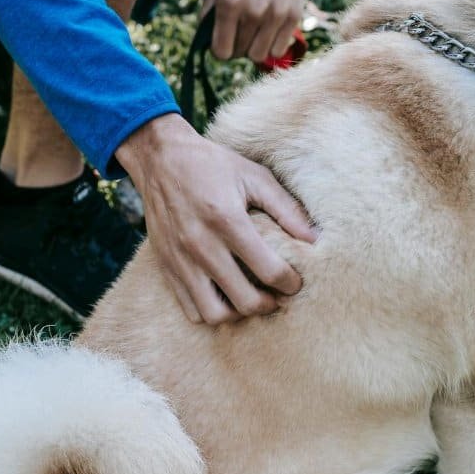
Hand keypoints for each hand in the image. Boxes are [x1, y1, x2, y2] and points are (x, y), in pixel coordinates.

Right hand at [115, 114, 316, 324]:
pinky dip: (211, 311)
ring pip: (214, 314)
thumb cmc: (212, 164)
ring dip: (238, 314)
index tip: (295, 282)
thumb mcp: (254, 177)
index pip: (269, 271)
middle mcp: (202, 245)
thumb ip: (287, 208)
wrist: (159, 159)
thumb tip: (314, 239)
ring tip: (250, 299)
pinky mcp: (166, 268)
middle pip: (244, 301)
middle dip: (269, 305)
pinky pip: (190, 308)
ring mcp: (180, 261)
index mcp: (227, 220)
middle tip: (277, 296)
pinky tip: (224, 295)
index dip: (290, 283)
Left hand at [205, 0, 314, 61]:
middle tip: (237, 31)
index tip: (221, 40)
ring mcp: (275, 15)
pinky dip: (271, 44)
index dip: (218, 48)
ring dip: (253, 47)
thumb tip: (205, 39)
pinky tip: (268, 29)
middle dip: (235, 46)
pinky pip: (278, 49)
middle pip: (239, 53)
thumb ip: (208, 8)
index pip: (220, 51)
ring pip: (259, 56)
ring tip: (252, 31)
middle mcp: (253, 12)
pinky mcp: (293, 15)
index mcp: (228, 2)